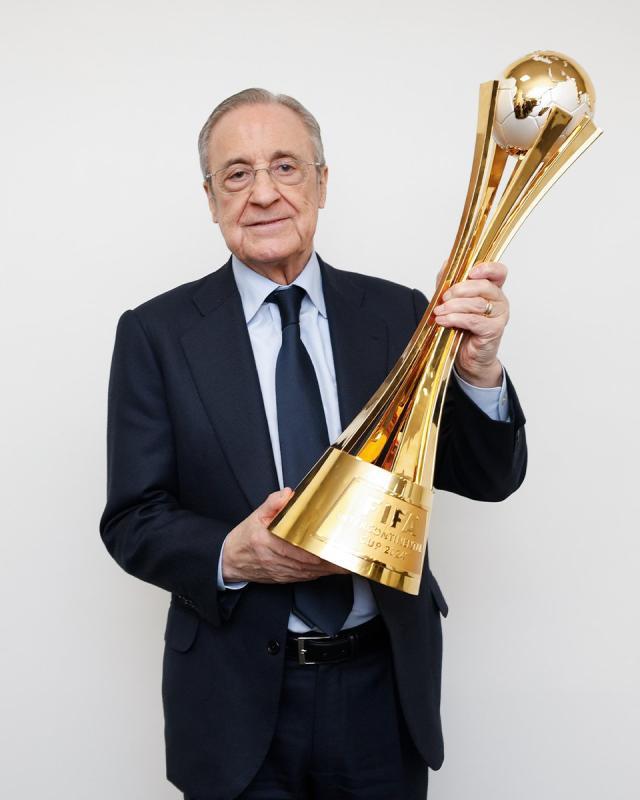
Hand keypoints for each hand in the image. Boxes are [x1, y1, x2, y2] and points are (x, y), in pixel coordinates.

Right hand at [222, 488, 349, 583]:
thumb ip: (272, 503)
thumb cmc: (244, 538)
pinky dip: (318, 574)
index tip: (329, 545)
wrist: (230, 561)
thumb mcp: (255, 515)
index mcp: (266, 541)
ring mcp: (279, 571)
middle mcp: (274, 559)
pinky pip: (303, 577)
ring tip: (344, 563)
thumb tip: (288, 493)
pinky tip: (329, 569)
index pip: (294, 547)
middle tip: (346, 555)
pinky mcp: (283, 578)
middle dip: (328, 561)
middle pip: (305, 562)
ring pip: (307, 572)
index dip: (313, 550)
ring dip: (326, 569)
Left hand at [433, 261, 508, 386]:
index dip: (487, 268)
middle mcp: (500, 301)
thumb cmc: (463, 329)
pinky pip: (473, 320)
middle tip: (443, 298)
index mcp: (493, 290)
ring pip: (477, 303)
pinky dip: (455, 319)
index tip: (470, 272)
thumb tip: (446, 264)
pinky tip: (443, 321)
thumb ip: (450, 283)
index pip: (498, 272)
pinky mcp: (493, 330)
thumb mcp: (453, 303)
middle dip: (459, 289)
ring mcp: (499, 316)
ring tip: (439, 312)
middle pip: (484, 286)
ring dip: (453, 306)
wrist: (468, 358)